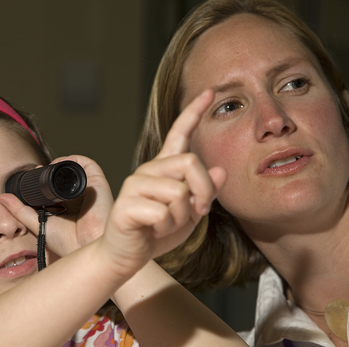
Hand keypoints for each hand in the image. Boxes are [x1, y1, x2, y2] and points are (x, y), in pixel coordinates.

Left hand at [0, 155, 113, 256]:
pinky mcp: (98, 184)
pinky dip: (73, 160)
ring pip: (74, 169)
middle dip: (50, 170)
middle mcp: (80, 197)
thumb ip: (21, 211)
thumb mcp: (38, 223)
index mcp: (69, 206)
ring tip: (47, 167)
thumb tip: (2, 198)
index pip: (55, 187)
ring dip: (60, 164)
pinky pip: (87, 165)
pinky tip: (59, 166)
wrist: (84, 248)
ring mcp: (89, 190)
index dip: (43, 179)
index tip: (32, 175)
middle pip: (64, 177)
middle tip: (37, 171)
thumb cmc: (68, 242)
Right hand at [99, 89, 226, 276]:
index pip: (180, 133)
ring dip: (181, 217)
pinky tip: (152, 230)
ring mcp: (135, 185)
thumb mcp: (190, 213)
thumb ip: (205, 192)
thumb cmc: (157, 232)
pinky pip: (163, 213)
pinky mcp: (126, 204)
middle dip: (204, 192)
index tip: (209, 92)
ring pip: (179, 193)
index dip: (194, 112)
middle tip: (198, 211)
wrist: (128, 255)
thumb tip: (222, 171)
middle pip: (191, 163)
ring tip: (167, 224)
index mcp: (164, 169)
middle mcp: (148, 170)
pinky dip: (165, 229)